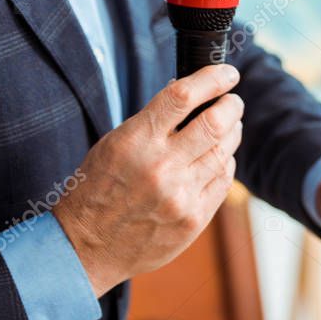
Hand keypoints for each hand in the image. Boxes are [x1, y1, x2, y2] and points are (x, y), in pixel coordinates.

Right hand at [54, 64, 243, 296]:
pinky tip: (219, 157)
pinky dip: (225, 162)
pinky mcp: (194, 218)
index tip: (228, 74)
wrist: (87, 246)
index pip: (183, 96)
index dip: (212, 79)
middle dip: (231, 106)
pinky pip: (223, 180)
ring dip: (232, 133)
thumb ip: (151, 123)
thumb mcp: (114, 145)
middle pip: (215, 123)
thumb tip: (189, 94)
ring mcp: (181, 195)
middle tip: (233, 101)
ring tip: (229, 126)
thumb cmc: (98, 189)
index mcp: (136, 141)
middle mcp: (162, 166)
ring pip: (225, 152)